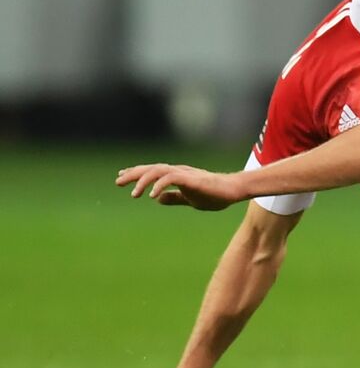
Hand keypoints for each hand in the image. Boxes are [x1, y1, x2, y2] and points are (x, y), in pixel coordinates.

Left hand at [116, 164, 245, 210]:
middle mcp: (178, 171)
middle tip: (117, 182)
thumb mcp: (190, 199)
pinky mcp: (191, 178)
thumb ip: (174, 198)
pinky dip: (159, 185)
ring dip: (143, 180)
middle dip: (133, 174)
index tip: (121, 177)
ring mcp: (185, 173)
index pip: (152, 171)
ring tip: (134, 194)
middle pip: (151, 168)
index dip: (136, 173)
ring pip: (158, 171)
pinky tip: (152, 195)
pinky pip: (171, 178)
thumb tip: (158, 199)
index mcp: (177, 175)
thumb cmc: (215, 194)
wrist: (234, 190)